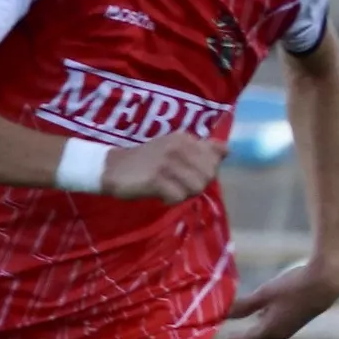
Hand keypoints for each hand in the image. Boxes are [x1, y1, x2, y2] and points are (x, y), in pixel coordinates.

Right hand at [100, 132, 223, 203]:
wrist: (111, 169)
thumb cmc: (145, 161)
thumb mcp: (174, 148)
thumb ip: (201, 149)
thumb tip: (226, 150)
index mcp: (185, 138)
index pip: (215, 159)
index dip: (205, 171)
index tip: (187, 172)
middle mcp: (178, 147)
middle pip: (208, 175)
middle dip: (196, 185)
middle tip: (178, 185)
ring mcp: (166, 163)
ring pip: (196, 188)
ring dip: (184, 194)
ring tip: (169, 189)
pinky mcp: (155, 179)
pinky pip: (178, 197)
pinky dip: (170, 200)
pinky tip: (159, 195)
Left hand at [216, 253, 338, 338]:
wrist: (325, 284)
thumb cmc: (292, 287)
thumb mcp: (264, 294)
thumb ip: (244, 305)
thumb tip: (223, 314)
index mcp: (270, 329)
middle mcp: (281, 333)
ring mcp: (292, 327)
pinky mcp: (299, 320)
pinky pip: (280, 332)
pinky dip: (269, 334)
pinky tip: (265, 322)